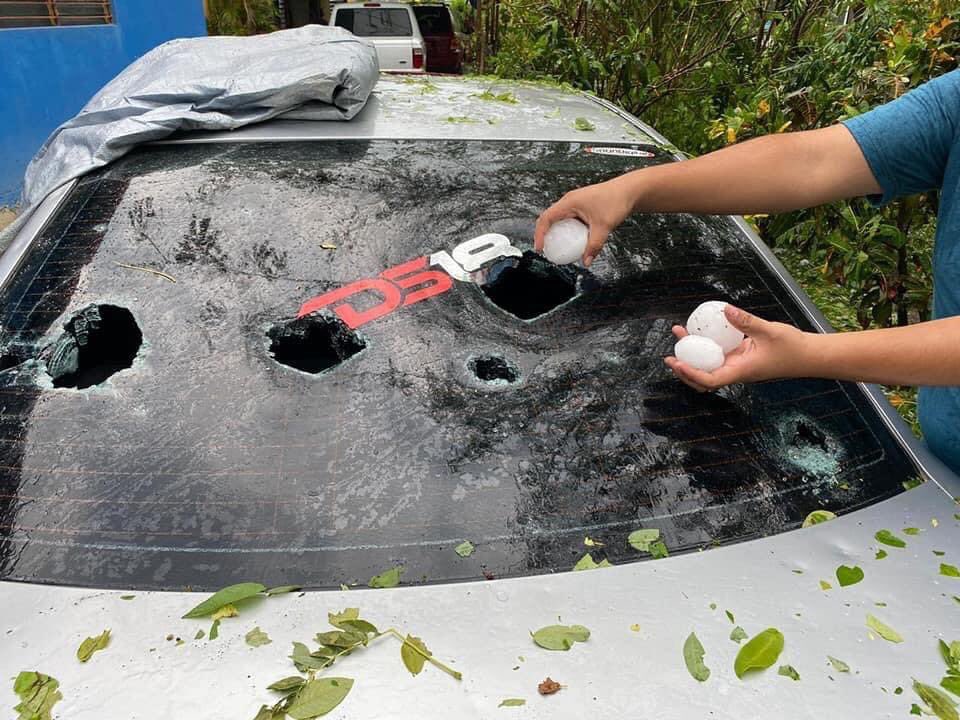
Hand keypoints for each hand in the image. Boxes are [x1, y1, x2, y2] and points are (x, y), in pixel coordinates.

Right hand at [534, 177, 635, 265]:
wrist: (629, 191)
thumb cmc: (616, 200)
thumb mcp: (603, 226)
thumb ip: (594, 246)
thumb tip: (586, 261)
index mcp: (569, 202)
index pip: (546, 218)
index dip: (539, 234)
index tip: (541, 248)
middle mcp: (569, 201)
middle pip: (549, 219)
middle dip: (545, 235)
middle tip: (547, 250)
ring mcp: (575, 203)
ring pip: (559, 219)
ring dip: (557, 233)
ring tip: (559, 247)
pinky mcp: (582, 207)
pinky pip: (569, 220)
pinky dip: (567, 230)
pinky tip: (574, 240)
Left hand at [664, 305, 813, 391]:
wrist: (809, 356)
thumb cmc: (792, 348)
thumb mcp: (768, 330)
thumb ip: (745, 321)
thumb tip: (724, 310)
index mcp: (740, 371)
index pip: (709, 380)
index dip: (690, 374)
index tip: (677, 362)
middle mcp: (736, 372)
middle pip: (702, 379)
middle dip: (684, 369)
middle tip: (669, 355)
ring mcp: (737, 366)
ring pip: (708, 367)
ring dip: (692, 356)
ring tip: (680, 335)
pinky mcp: (741, 358)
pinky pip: (718, 356)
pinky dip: (707, 348)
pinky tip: (701, 332)